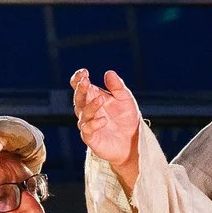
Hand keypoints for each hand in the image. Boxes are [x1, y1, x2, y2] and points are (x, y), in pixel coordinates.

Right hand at [71, 68, 143, 191]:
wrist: (133, 140)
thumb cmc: (126, 118)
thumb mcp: (125, 98)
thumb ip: (117, 86)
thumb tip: (109, 73)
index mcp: (93, 97)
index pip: (80, 86)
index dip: (78, 79)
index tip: (84, 72)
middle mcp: (88, 110)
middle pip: (79, 98)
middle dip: (80, 89)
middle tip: (85, 81)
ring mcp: (88, 124)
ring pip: (83, 113)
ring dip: (90, 105)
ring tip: (100, 99)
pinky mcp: (91, 138)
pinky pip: (88, 130)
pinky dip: (94, 124)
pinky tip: (103, 120)